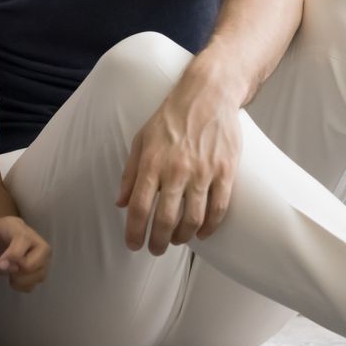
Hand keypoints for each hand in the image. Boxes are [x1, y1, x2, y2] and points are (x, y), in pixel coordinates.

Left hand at [0, 215, 49, 290]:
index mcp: (16, 226)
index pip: (24, 240)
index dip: (13, 255)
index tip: (0, 264)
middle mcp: (34, 239)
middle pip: (39, 258)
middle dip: (20, 268)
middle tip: (5, 268)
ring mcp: (41, 254)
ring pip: (39, 273)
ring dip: (20, 279)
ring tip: (8, 273)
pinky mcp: (40, 267)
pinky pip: (36, 283)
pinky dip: (22, 285)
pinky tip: (12, 278)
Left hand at [116, 67, 245, 254]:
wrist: (208, 95)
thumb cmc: (170, 118)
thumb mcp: (141, 140)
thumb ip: (130, 173)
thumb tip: (119, 203)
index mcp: (152, 162)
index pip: (138, 207)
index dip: (134, 231)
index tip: (133, 244)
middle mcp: (176, 170)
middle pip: (165, 219)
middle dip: (158, 242)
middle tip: (155, 249)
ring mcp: (203, 172)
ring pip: (192, 219)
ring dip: (182, 237)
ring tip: (176, 241)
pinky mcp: (225, 171)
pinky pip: (218, 208)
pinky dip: (210, 226)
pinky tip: (202, 233)